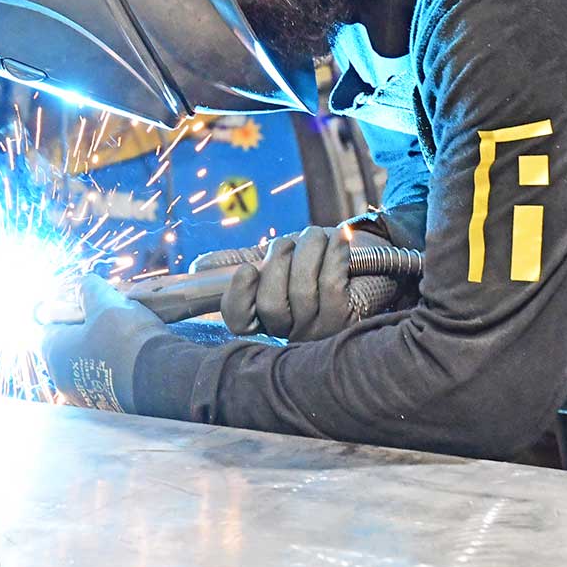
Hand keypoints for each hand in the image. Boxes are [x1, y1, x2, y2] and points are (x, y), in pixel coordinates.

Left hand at [41, 273, 166, 412]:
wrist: (157, 379)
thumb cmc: (125, 337)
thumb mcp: (106, 302)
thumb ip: (88, 289)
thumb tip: (81, 284)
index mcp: (54, 350)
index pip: (43, 327)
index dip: (60, 312)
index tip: (80, 304)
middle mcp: (61, 376)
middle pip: (64, 345)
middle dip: (82, 330)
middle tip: (106, 316)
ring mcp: (81, 394)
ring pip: (83, 363)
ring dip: (97, 349)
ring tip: (123, 335)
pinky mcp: (103, 404)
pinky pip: (101, 379)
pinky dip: (111, 367)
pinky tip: (131, 357)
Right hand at [220, 226, 388, 341]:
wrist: (365, 254)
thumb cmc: (313, 258)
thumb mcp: (274, 258)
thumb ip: (239, 261)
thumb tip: (200, 268)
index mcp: (264, 318)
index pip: (239, 321)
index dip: (238, 296)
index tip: (248, 268)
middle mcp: (289, 332)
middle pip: (271, 305)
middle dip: (279, 263)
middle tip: (291, 242)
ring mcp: (319, 330)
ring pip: (302, 292)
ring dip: (309, 251)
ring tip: (317, 234)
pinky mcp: (347, 320)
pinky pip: (331, 286)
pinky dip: (333, 256)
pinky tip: (338, 240)